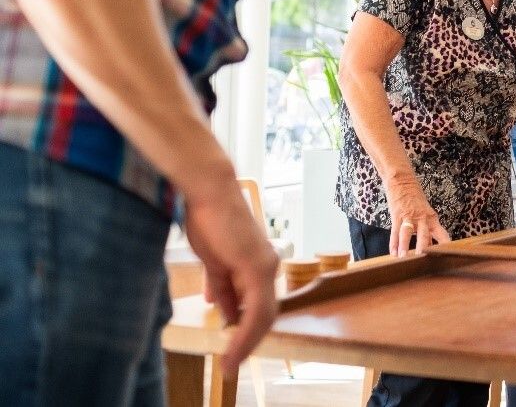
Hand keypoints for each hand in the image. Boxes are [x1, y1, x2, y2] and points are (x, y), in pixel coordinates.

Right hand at [183, 184, 279, 375]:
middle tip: (232, 362)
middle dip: (248, 341)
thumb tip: (223, 308)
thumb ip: (221, 284)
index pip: (258, 305)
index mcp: (257, 265)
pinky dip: (244, 331)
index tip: (233, 349)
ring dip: (245, 342)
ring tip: (230, 362)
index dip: (247, 329)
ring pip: (262, 315)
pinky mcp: (256, 265)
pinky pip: (255, 308)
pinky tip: (232, 346)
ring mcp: (264, 266)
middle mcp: (267, 266)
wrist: (207, 193)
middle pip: (264, 314)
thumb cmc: (208, 221)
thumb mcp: (213, 261)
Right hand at [385, 180, 450, 255]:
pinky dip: (393, 243)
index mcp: (432, 218)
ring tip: (404, 257)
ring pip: (408, 233)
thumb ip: (428, 229)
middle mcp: (422, 218)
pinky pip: (395, 231)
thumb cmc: (415, 197)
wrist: (402, 180)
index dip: (445, 245)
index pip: (442, 233)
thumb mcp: (426, 212)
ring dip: (405, 245)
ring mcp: (409, 216)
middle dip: (424, 248)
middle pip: (425, 235)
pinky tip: (393, 253)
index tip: (448, 256)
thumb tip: (432, 245)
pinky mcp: (397, 215)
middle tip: (424, 259)